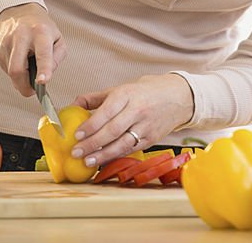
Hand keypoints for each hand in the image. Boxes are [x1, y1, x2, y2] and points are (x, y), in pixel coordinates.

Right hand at [0, 3, 66, 95]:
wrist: (20, 12)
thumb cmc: (42, 28)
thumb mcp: (58, 39)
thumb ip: (57, 58)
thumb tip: (47, 76)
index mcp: (40, 32)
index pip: (42, 54)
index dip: (43, 69)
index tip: (42, 82)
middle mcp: (21, 36)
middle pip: (17, 69)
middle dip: (24, 85)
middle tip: (32, 90)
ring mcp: (7, 42)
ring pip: (10, 72)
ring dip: (20, 79)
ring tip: (29, 68)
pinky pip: (6, 69)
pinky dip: (15, 72)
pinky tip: (21, 62)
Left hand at [70, 73, 194, 167]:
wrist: (179, 96)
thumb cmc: (145, 92)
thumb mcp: (121, 89)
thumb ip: (96, 98)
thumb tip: (72, 106)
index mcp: (128, 94)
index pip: (106, 111)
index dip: (91, 124)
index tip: (77, 134)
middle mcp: (138, 110)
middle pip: (112, 130)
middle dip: (92, 143)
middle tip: (76, 151)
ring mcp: (146, 126)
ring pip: (122, 143)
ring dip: (103, 155)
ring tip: (87, 161)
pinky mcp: (152, 139)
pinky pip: (131, 149)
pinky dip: (116, 156)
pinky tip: (104, 161)